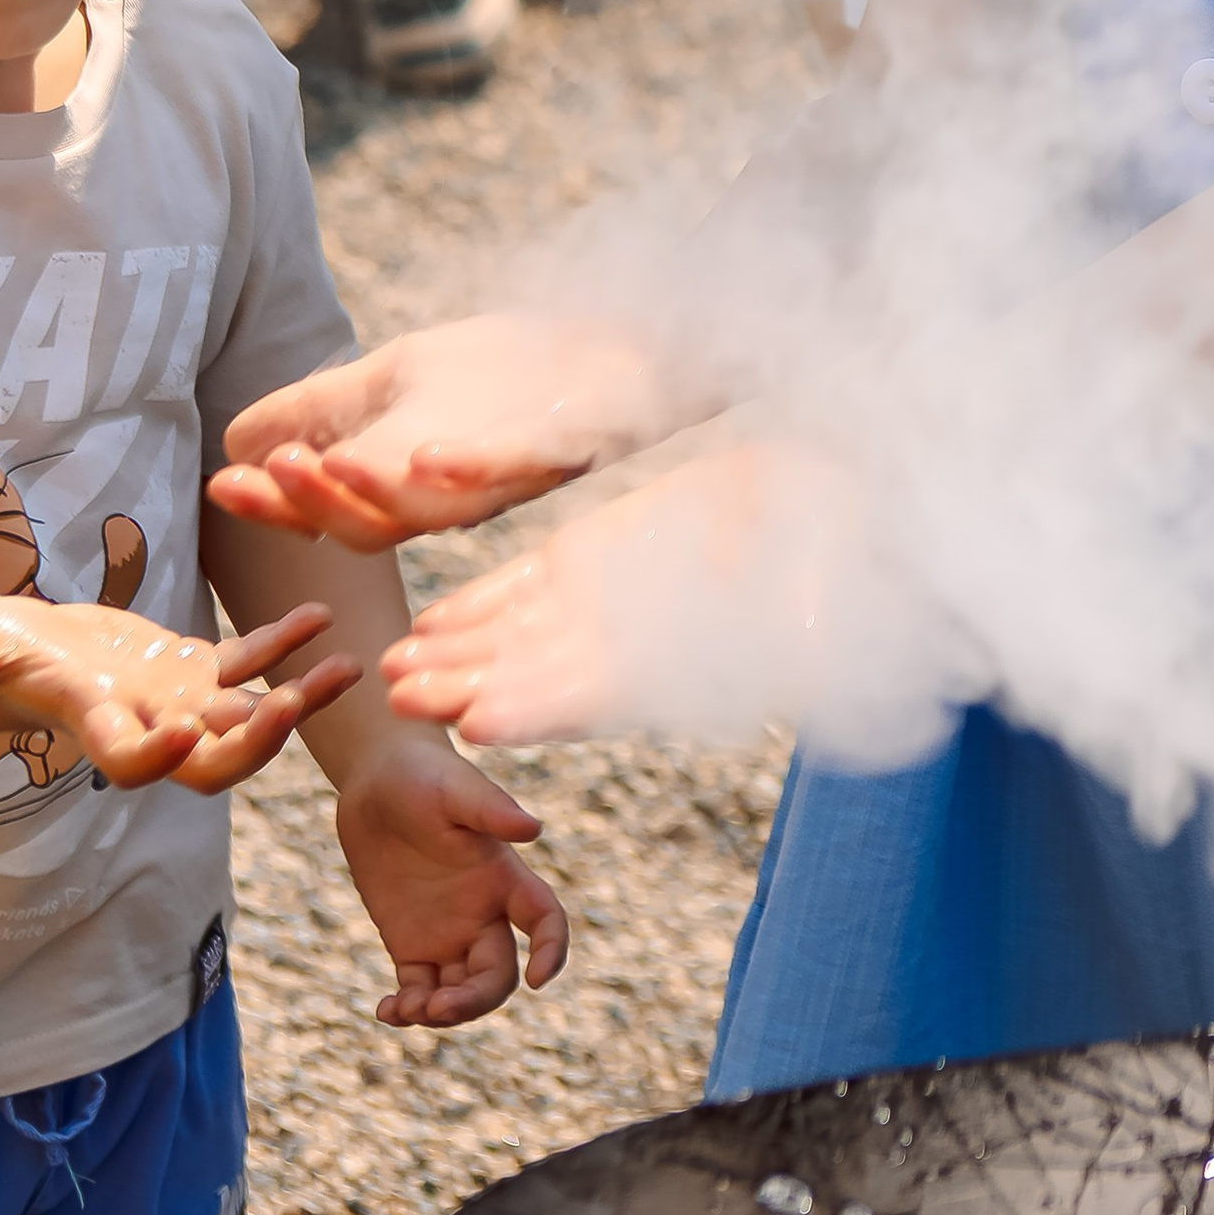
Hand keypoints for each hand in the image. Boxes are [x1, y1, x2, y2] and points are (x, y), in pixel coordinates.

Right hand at [0, 594, 356, 791]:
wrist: (29, 653)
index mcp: (102, 730)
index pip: (136, 767)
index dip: (159, 760)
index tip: (182, 736)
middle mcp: (152, 729)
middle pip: (213, 761)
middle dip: (257, 742)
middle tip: (296, 705)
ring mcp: (181, 703)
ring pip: (252, 715)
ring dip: (301, 697)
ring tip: (350, 668)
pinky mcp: (197, 671)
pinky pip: (252, 663)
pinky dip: (286, 643)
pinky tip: (321, 614)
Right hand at [211, 316, 668, 549]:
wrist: (614, 350)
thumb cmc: (507, 371)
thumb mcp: (398, 379)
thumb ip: (326, 409)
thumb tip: (238, 438)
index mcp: (411, 487)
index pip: (330, 509)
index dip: (275, 505)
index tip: (222, 483)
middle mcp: (453, 499)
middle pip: (371, 526)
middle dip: (311, 505)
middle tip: (262, 472)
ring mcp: (505, 478)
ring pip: (429, 509)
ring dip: (372, 489)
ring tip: (322, 463)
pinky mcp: (555, 447)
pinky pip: (510, 471)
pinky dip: (466, 468)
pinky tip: (426, 452)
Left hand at [334, 735, 568, 1026]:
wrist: (378, 779)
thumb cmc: (424, 774)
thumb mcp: (455, 788)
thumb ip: (491, 809)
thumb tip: (534, 830)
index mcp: (503, 877)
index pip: (544, 920)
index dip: (551, 951)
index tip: (537, 980)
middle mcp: (482, 912)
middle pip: (496, 976)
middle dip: (474, 1001)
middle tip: (436, 1006)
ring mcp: (446, 932)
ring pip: (459, 992)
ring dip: (440, 1013)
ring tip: (403, 1007)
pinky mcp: (409, 942)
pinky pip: (417, 990)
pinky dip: (407, 1010)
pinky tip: (385, 1009)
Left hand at [381, 438, 868, 747]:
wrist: (805, 493)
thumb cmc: (820, 538)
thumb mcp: (819, 577)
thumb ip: (808, 615)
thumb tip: (812, 639)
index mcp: (673, 655)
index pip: (599, 694)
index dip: (542, 709)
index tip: (484, 722)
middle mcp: (624, 644)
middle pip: (532, 679)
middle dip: (466, 690)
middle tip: (405, 699)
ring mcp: (597, 606)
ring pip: (510, 641)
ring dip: (453, 657)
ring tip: (393, 668)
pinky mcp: (582, 560)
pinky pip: (516, 593)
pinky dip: (474, 608)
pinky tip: (429, 620)